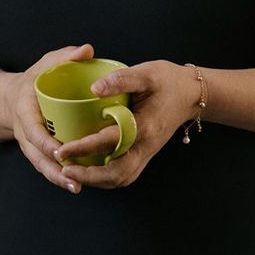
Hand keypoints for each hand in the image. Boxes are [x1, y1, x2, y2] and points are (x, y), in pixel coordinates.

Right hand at [2, 43, 96, 194]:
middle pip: (37, 156)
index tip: (60, 151)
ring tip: (77, 187)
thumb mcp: (44, 64)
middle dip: (55, 170)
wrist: (10, 99)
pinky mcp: (38, 153)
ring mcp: (30, 146)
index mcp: (25, 112)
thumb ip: (64, 57)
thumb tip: (88, 50)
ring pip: (42, 166)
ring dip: (58, 178)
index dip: (46, 143)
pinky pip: (47, 167)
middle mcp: (26, 133)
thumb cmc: (33, 80)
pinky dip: (59, 177)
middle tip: (74, 179)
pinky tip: (77, 184)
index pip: (33, 131)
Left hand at [56, 60, 199, 189]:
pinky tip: (90, 170)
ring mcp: (147, 153)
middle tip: (64, 168)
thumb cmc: (169, 81)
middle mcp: (146, 146)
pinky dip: (106, 178)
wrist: (192, 94)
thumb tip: (93, 89)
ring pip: (120, 178)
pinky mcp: (145, 154)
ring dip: (96, 180)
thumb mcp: (146, 73)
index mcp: (145, 126)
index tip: (62, 150)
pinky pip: (124, 174)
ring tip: (72, 172)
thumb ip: (120, 80)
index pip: (110, 142)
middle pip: (116, 173)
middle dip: (88, 176)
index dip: (83, 148)